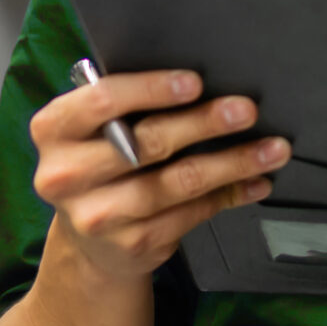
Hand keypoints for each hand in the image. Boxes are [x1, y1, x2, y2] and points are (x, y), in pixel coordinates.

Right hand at [27, 69, 290, 287]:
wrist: (90, 242)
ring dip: (232, 163)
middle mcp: (66, 175)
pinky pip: (192, 213)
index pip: (101, 101)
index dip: (152, 89)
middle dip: (204, 123)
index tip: (195, 82)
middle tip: (246, 110)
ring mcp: (97, 216)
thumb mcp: (98, 130)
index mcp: (54, 130)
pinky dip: (230, 194)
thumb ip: (129, 105)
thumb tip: (204, 81)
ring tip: (271, 149)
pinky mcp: (131, 244)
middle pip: (146, 143)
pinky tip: (256, 182)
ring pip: (176, 183)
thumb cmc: (104, 162)